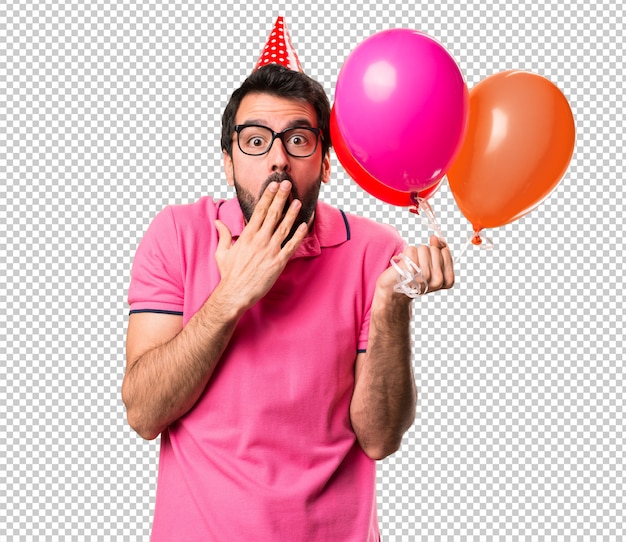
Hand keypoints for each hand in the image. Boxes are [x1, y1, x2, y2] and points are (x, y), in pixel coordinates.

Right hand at [213, 180, 311, 311]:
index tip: (273, 186)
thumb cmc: (229, 274)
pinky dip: (298, 235)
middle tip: (287, 184)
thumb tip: (218, 222)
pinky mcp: (278, 262)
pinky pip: (291, 246)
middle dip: (281, 198)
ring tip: (298, 201)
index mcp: (247, 236)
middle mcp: (260, 240)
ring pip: (284, 227)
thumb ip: (223, 235)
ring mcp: (270, 250)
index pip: (259, 211)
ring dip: (292, 213)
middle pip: (273, 214)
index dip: (267, 197)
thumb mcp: (222, 252)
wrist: (235, 293)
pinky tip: (304, 225)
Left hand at [377, 235, 454, 300]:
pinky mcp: (410, 272)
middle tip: (418, 266)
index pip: (445, 251)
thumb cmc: (414, 277)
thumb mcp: (432, 265)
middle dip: (425, 253)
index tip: (428, 264)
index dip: (435, 252)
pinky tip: (405, 265)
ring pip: (423, 249)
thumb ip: (439, 250)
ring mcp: (424, 277)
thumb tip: (435, 238)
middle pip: (434, 249)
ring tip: (411, 266)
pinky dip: (406, 254)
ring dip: (415, 254)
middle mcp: (438, 281)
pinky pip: (412, 250)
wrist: (395, 290)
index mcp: (447, 280)